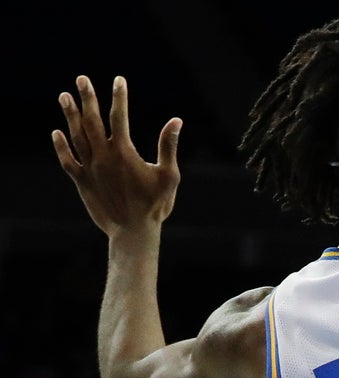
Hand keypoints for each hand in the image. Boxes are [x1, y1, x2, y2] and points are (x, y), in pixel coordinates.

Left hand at [52, 75, 181, 239]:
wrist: (133, 231)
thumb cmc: (155, 205)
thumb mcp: (169, 175)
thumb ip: (168, 146)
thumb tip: (176, 121)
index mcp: (124, 153)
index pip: (119, 117)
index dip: (119, 97)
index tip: (118, 80)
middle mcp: (103, 157)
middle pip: (92, 121)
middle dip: (87, 98)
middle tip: (82, 79)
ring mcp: (89, 169)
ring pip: (76, 136)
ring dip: (70, 115)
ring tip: (65, 96)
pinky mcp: (82, 182)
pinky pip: (67, 160)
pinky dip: (60, 146)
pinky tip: (57, 132)